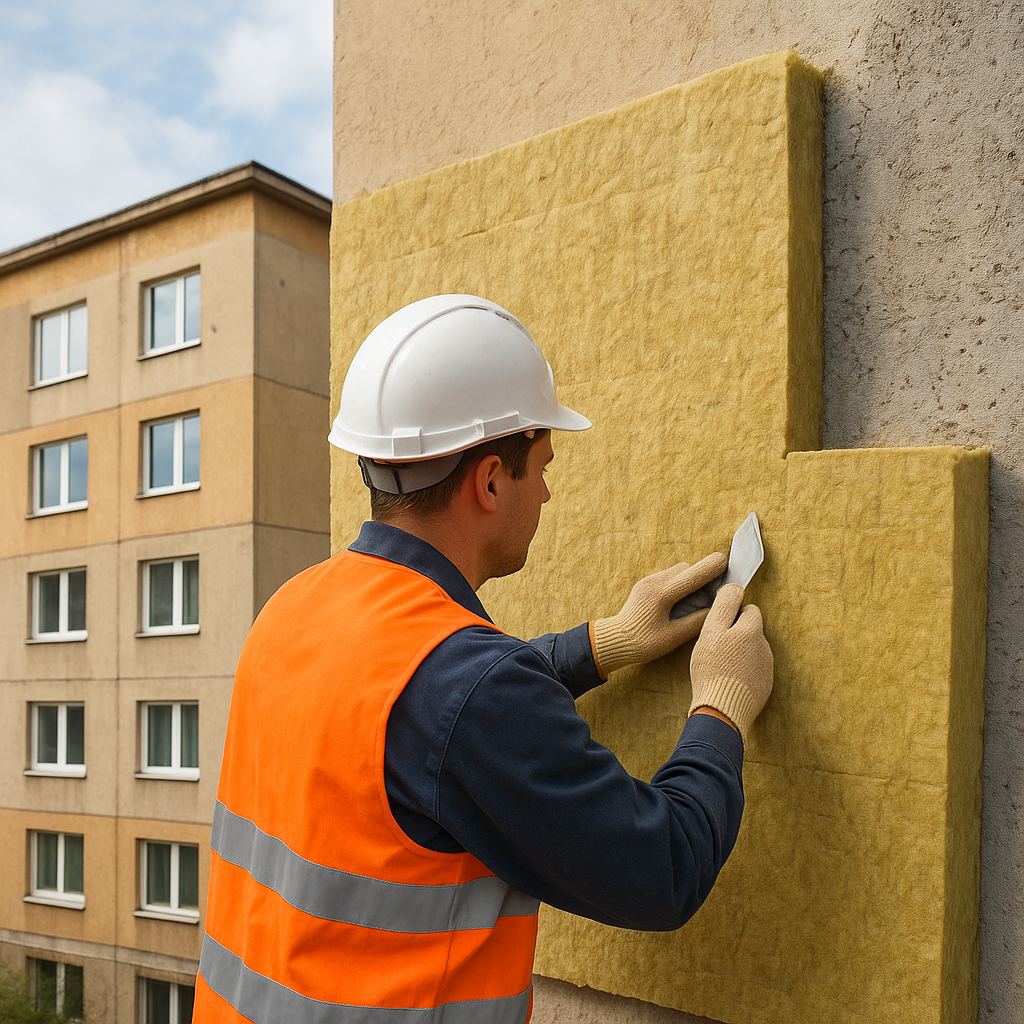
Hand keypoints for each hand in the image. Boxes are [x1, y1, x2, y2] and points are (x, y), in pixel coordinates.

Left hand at [591, 552, 727, 675]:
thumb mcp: (672, 638)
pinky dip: (681, 583)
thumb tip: (716, 610)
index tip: (727, 563)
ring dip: (692, 579)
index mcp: (661, 595)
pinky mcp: (646, 584)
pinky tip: (684, 601)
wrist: (614, 641)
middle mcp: (654, 583)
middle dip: (703, 576)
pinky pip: (670, 577)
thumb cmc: (642, 644)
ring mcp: (648, 581)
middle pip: (687, 568)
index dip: (711, 567)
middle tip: (714, 593)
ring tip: (698, 600)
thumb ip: (696, 622)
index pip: (692, 575)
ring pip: (678, 571)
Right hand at [689, 584, 772, 743]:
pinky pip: (753, 669)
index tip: (718, 626)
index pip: (748, 608)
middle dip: (736, 633)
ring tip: (720, 665)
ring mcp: (766, 667)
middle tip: (716, 646)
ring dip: (739, 652)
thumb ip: (724, 606)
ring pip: (752, 650)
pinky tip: (728, 678)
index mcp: (752, 630)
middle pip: (750, 630)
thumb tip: (734, 589)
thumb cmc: (712, 668)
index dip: (730, 614)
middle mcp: (764, 646)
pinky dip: (743, 670)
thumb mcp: (710, 632)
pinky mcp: (764, 685)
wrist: (722, 710)